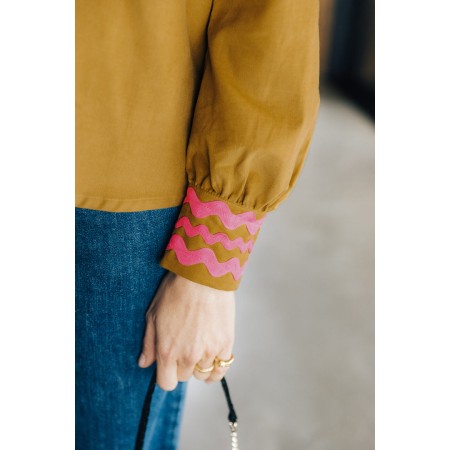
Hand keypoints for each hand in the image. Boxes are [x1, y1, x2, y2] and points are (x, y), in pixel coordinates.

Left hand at [138, 271, 235, 390]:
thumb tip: (144, 363)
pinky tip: (214, 356)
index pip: (166, 383)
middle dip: (182, 365)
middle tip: (184, 345)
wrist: (203, 277)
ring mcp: (208, 352)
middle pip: (185, 377)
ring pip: (204, 374)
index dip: (166, 375)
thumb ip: (149, 343)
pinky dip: (218, 366)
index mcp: (167, 351)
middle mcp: (188, 356)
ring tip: (200, 347)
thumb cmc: (175, 291)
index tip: (169, 363)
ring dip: (200, 364)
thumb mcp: (153, 315)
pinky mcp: (225, 344)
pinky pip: (222, 368)